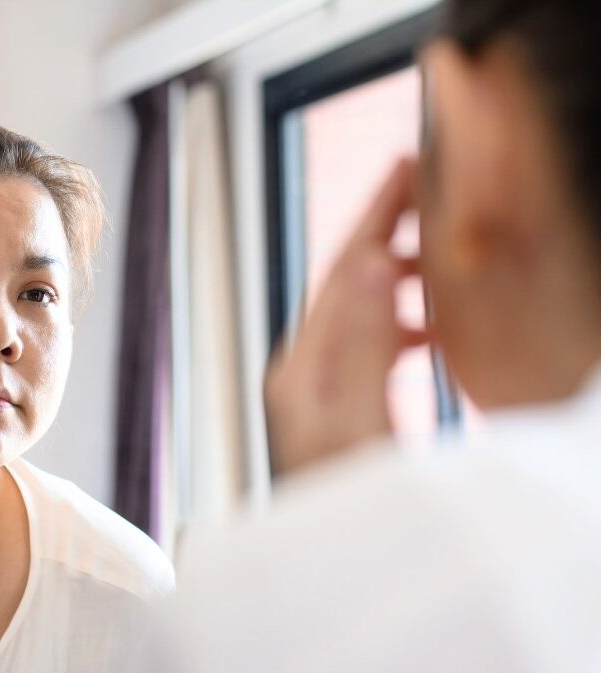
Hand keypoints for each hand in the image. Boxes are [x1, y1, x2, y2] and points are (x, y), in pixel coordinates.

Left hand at [263, 158, 427, 473]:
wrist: (327, 562)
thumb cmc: (344, 502)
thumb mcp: (357, 419)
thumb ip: (361, 343)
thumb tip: (365, 262)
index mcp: (303, 365)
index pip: (340, 272)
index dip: (373, 218)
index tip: (401, 170)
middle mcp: (303, 370)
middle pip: (345, 284)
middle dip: (382, 233)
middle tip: (420, 189)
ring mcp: (318, 390)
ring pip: (360, 310)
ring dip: (396, 276)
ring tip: (437, 252)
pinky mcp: (338, 408)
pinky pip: (371, 346)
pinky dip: (401, 323)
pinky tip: (431, 329)